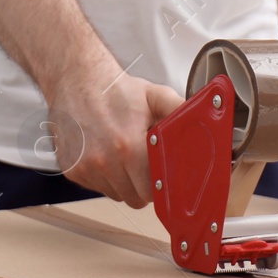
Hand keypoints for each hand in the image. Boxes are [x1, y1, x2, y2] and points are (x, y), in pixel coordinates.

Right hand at [46, 64, 183, 207]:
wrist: (75, 79)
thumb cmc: (114, 90)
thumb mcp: (154, 96)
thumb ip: (180, 112)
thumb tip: (205, 122)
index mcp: (129, 146)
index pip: (152, 191)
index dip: (161, 187)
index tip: (162, 179)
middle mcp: (105, 161)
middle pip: (134, 198)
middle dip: (143, 187)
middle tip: (144, 167)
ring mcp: (86, 168)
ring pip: (115, 194)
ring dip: (123, 183)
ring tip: (123, 157)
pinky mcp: (72, 170)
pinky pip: (96, 187)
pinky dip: (103, 178)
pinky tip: (105, 155)